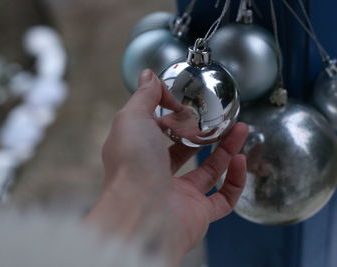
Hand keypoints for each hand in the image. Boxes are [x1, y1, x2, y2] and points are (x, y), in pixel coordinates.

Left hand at [86, 70, 247, 264]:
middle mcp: (156, 175)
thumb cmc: (132, 164)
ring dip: (226, 150)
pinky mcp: (198, 213)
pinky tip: (240, 159)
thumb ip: (143, 96)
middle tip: (219, 118)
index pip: (156, 131)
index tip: (185, 102)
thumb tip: (148, 76)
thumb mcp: (132, 118)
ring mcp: (178, 195)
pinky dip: (235, 179)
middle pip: (184, 151)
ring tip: (241, 129)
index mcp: (138, 153)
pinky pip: (223, 197)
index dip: (170, 115)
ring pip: (208, 172)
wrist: (142, 212)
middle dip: (203, 132)